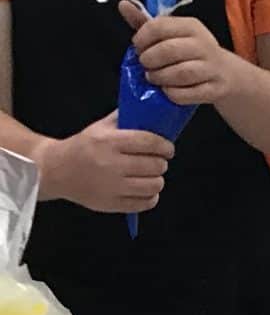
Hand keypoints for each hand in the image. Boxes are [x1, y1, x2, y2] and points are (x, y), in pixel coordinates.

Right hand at [34, 112, 171, 214]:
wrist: (55, 170)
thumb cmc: (82, 147)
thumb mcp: (100, 128)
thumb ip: (125, 119)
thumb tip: (151, 111)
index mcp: (108, 142)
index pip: (150, 142)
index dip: (165, 146)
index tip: (167, 148)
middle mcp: (110, 164)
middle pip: (156, 165)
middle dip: (161, 163)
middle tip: (156, 161)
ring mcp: (111, 186)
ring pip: (154, 185)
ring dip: (157, 179)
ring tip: (149, 175)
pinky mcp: (111, 204)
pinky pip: (146, 203)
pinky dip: (150, 196)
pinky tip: (143, 189)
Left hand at [119, 0, 241, 107]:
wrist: (225, 73)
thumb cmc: (191, 51)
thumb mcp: (172, 34)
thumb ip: (146, 23)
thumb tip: (123, 5)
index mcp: (191, 26)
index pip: (158, 27)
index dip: (142, 39)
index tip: (138, 47)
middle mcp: (204, 44)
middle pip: (168, 50)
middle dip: (149, 60)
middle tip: (146, 65)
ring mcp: (212, 68)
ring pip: (180, 73)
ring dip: (160, 77)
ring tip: (154, 78)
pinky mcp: (215, 89)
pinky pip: (188, 94)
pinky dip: (172, 94)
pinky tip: (167, 90)